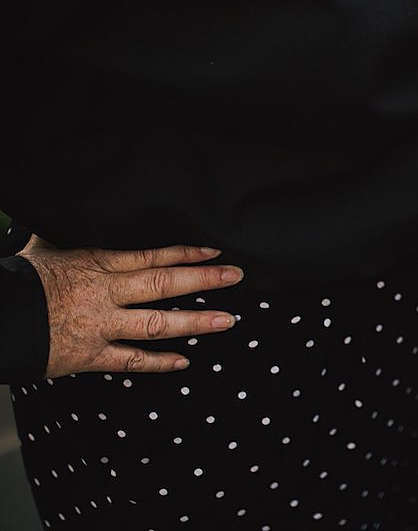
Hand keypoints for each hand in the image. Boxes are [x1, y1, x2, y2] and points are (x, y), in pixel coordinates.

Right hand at [20, 236, 243, 377]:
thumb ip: (66, 236)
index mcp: (97, 264)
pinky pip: (131, 361)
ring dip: (195, 322)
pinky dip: (159, 363)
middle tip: (236, 276)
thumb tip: (70, 214)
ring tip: (227, 320)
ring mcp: (100, 326)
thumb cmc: (18, 281)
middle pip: (164, 284)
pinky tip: (184, 361)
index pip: (151, 256)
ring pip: (157, 324)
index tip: (214, 252)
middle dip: (204, 280)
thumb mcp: (45, 249)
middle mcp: (105, 294)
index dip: (186, 254)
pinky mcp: (89, 356)